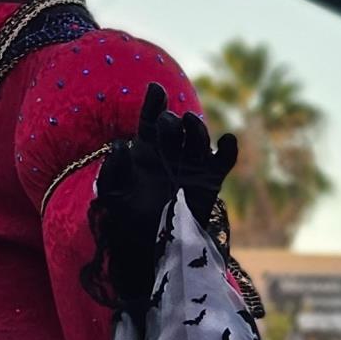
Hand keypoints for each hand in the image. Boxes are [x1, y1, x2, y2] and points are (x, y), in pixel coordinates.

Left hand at [83, 83, 237, 322]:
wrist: (149, 249)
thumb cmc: (126, 221)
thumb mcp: (111, 195)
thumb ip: (113, 171)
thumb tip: (121, 144)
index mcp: (145, 151)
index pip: (150, 120)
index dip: (154, 103)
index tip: (155, 90)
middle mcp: (169, 153)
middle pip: (173, 127)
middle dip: (170, 121)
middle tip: (167, 124)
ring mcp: (191, 165)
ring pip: (198, 136)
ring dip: (196, 126)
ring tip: (190, 122)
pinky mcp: (211, 181)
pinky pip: (224, 159)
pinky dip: (228, 148)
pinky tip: (227, 139)